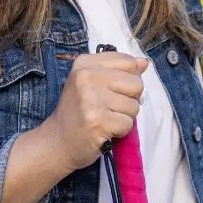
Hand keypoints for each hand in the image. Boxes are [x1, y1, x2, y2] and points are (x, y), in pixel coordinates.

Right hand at [39, 51, 146, 174]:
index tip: (114, 90)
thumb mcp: (92, 82)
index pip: (128, 62)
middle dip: (130, 100)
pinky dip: (121, 131)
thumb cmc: (78, 111)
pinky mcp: (97, 121)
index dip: (130, 79)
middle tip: (111, 108)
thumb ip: (118, 70)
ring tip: (106, 119)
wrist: (58, 141)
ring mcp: (91, 99)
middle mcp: (87, 77)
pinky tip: (106, 130)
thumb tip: (144, 62)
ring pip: (134, 106)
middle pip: (136, 84)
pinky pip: (128, 124)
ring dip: (125, 117)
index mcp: (86, 63)